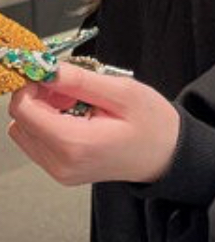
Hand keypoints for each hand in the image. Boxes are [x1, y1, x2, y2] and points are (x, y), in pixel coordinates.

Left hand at [7, 63, 179, 186]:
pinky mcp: (62, 172)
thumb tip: (46, 69)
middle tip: (71, 86)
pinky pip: (38, 142)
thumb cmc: (153, 125)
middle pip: (20, 121)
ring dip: (43, 110)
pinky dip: (49, 123)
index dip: (32, 84)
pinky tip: (76, 115)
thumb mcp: (122, 92)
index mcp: (75, 144)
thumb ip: (80, 80)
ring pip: (25, 132)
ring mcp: (60, 172)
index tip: (52, 71)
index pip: (24, 109)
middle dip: (39, 97)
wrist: (167, 155)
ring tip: (77, 101)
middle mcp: (61, 164)